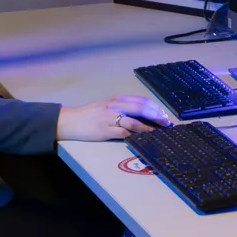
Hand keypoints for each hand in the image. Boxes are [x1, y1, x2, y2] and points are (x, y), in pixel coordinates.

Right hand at [56, 95, 170, 141]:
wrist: (70, 120)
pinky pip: (125, 133)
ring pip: (135, 121)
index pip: (141, 100)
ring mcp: (110, 118)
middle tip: (166, 122)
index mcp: (117, 99)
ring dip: (149, 127)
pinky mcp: (106, 131)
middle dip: (156, 115)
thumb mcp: (107, 105)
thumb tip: (142, 114)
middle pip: (141, 108)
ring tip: (158, 131)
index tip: (164, 114)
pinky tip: (143, 137)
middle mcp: (115, 106)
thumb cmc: (89, 114)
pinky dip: (136, 135)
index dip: (155, 107)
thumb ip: (122, 107)